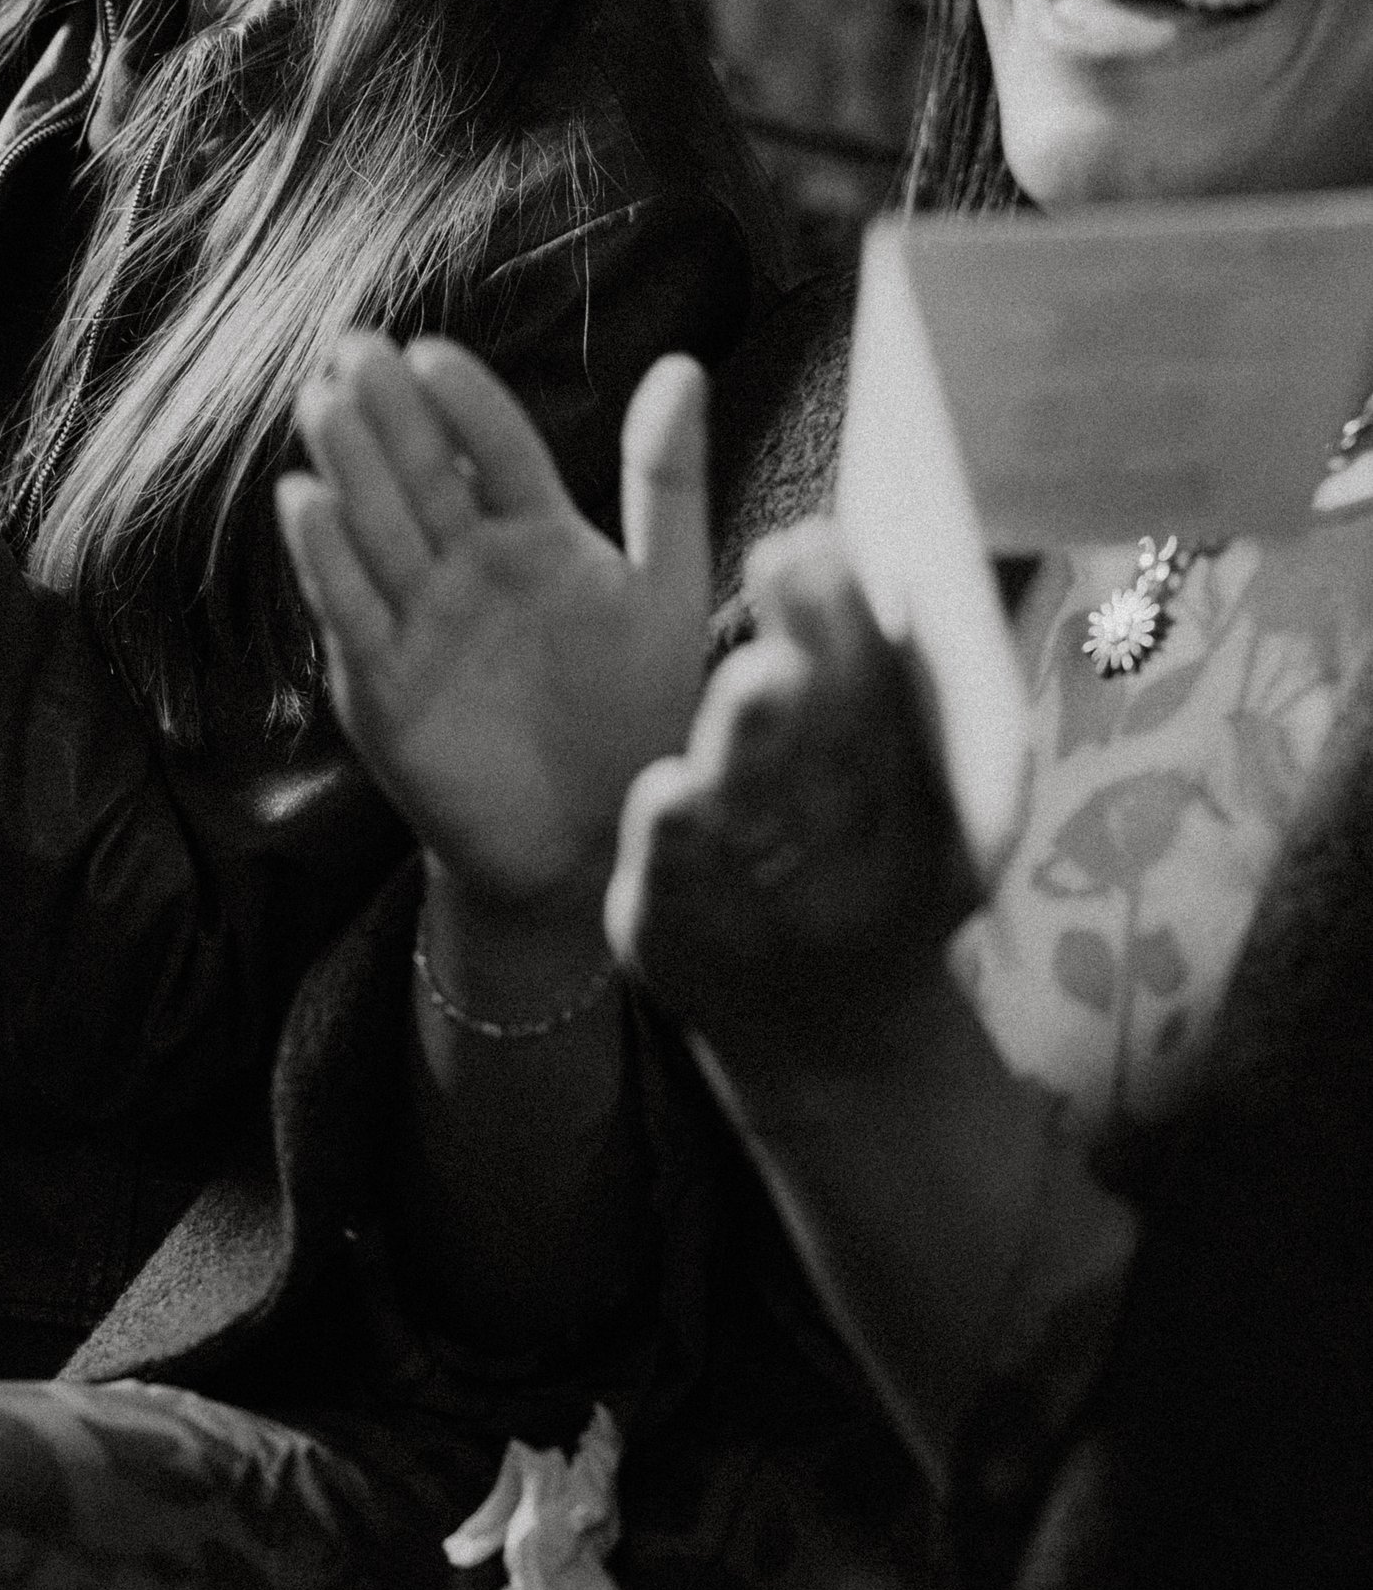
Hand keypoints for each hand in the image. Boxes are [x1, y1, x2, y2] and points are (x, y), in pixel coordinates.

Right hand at [277, 338, 712, 912]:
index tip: (431, 353)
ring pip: (377, 527)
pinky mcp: (381, 682)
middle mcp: (467, 564)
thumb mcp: (667, 591)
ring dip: (349, 466)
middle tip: (352, 348)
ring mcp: (419, 619)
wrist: (587, 842)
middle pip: (422, 474)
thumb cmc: (634, 713)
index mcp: (535, 532)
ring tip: (324, 402)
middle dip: (387, 413)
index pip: (496, 448)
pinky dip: (325, 558)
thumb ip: (668, 481)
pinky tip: (303, 500)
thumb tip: (683, 365)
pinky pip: (351, 610)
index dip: (465, 404)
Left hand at [605, 521, 975, 1103]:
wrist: (833, 1052)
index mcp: (920, 827)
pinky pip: (679, 884)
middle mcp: (852, 874)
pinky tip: (670, 789)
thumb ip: (897, 708)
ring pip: (761, 819)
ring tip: (756, 673)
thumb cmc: (866, 874)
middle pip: (834, 756)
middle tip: (790, 562)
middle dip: (819, 661)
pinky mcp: (674, 940)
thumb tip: (886, 574)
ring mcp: (764, 918)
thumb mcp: (908, 811)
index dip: (862, 629)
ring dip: (758, 747)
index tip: (826, 538)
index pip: (890, 713)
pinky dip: (679, 840)